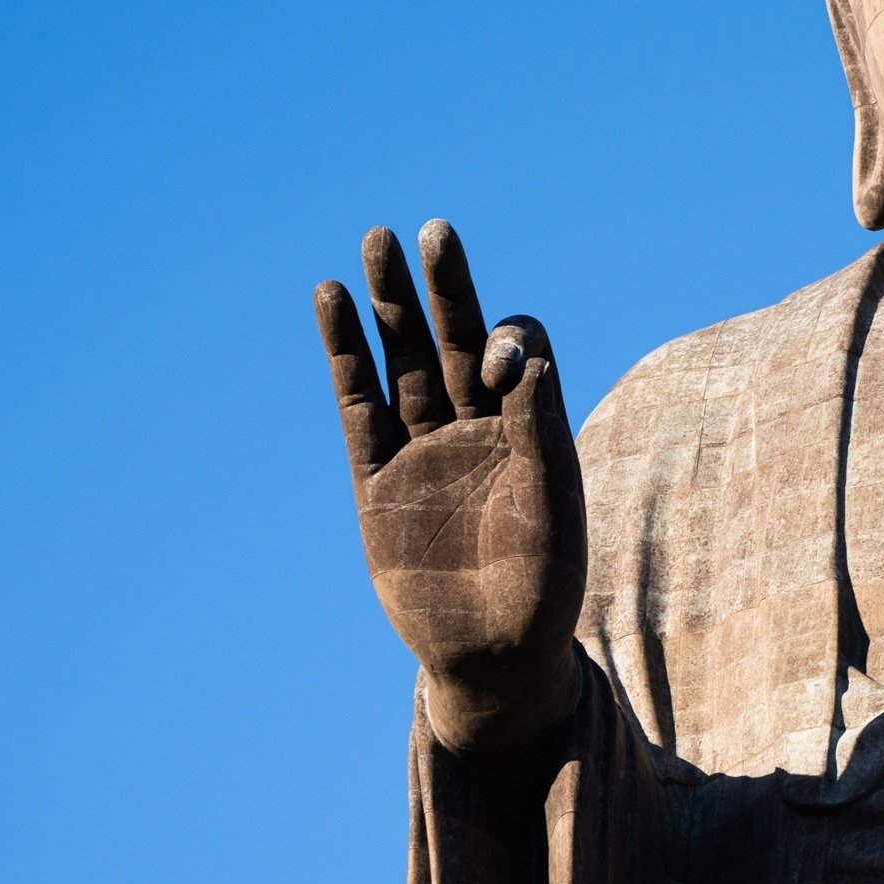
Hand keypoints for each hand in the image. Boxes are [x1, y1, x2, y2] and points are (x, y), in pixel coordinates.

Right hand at [316, 220, 585, 760]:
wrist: (492, 653)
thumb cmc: (542, 588)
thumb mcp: (553, 513)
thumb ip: (542, 437)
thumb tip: (531, 362)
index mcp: (532, 428)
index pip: (519, 353)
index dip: (509, 343)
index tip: (502, 368)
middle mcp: (479, 427)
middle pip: (458, 338)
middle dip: (445, 287)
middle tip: (430, 230)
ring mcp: (425, 447)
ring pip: (405, 360)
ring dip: (390, 306)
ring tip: (373, 243)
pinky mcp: (378, 475)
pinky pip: (359, 404)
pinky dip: (345, 356)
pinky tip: (330, 302)